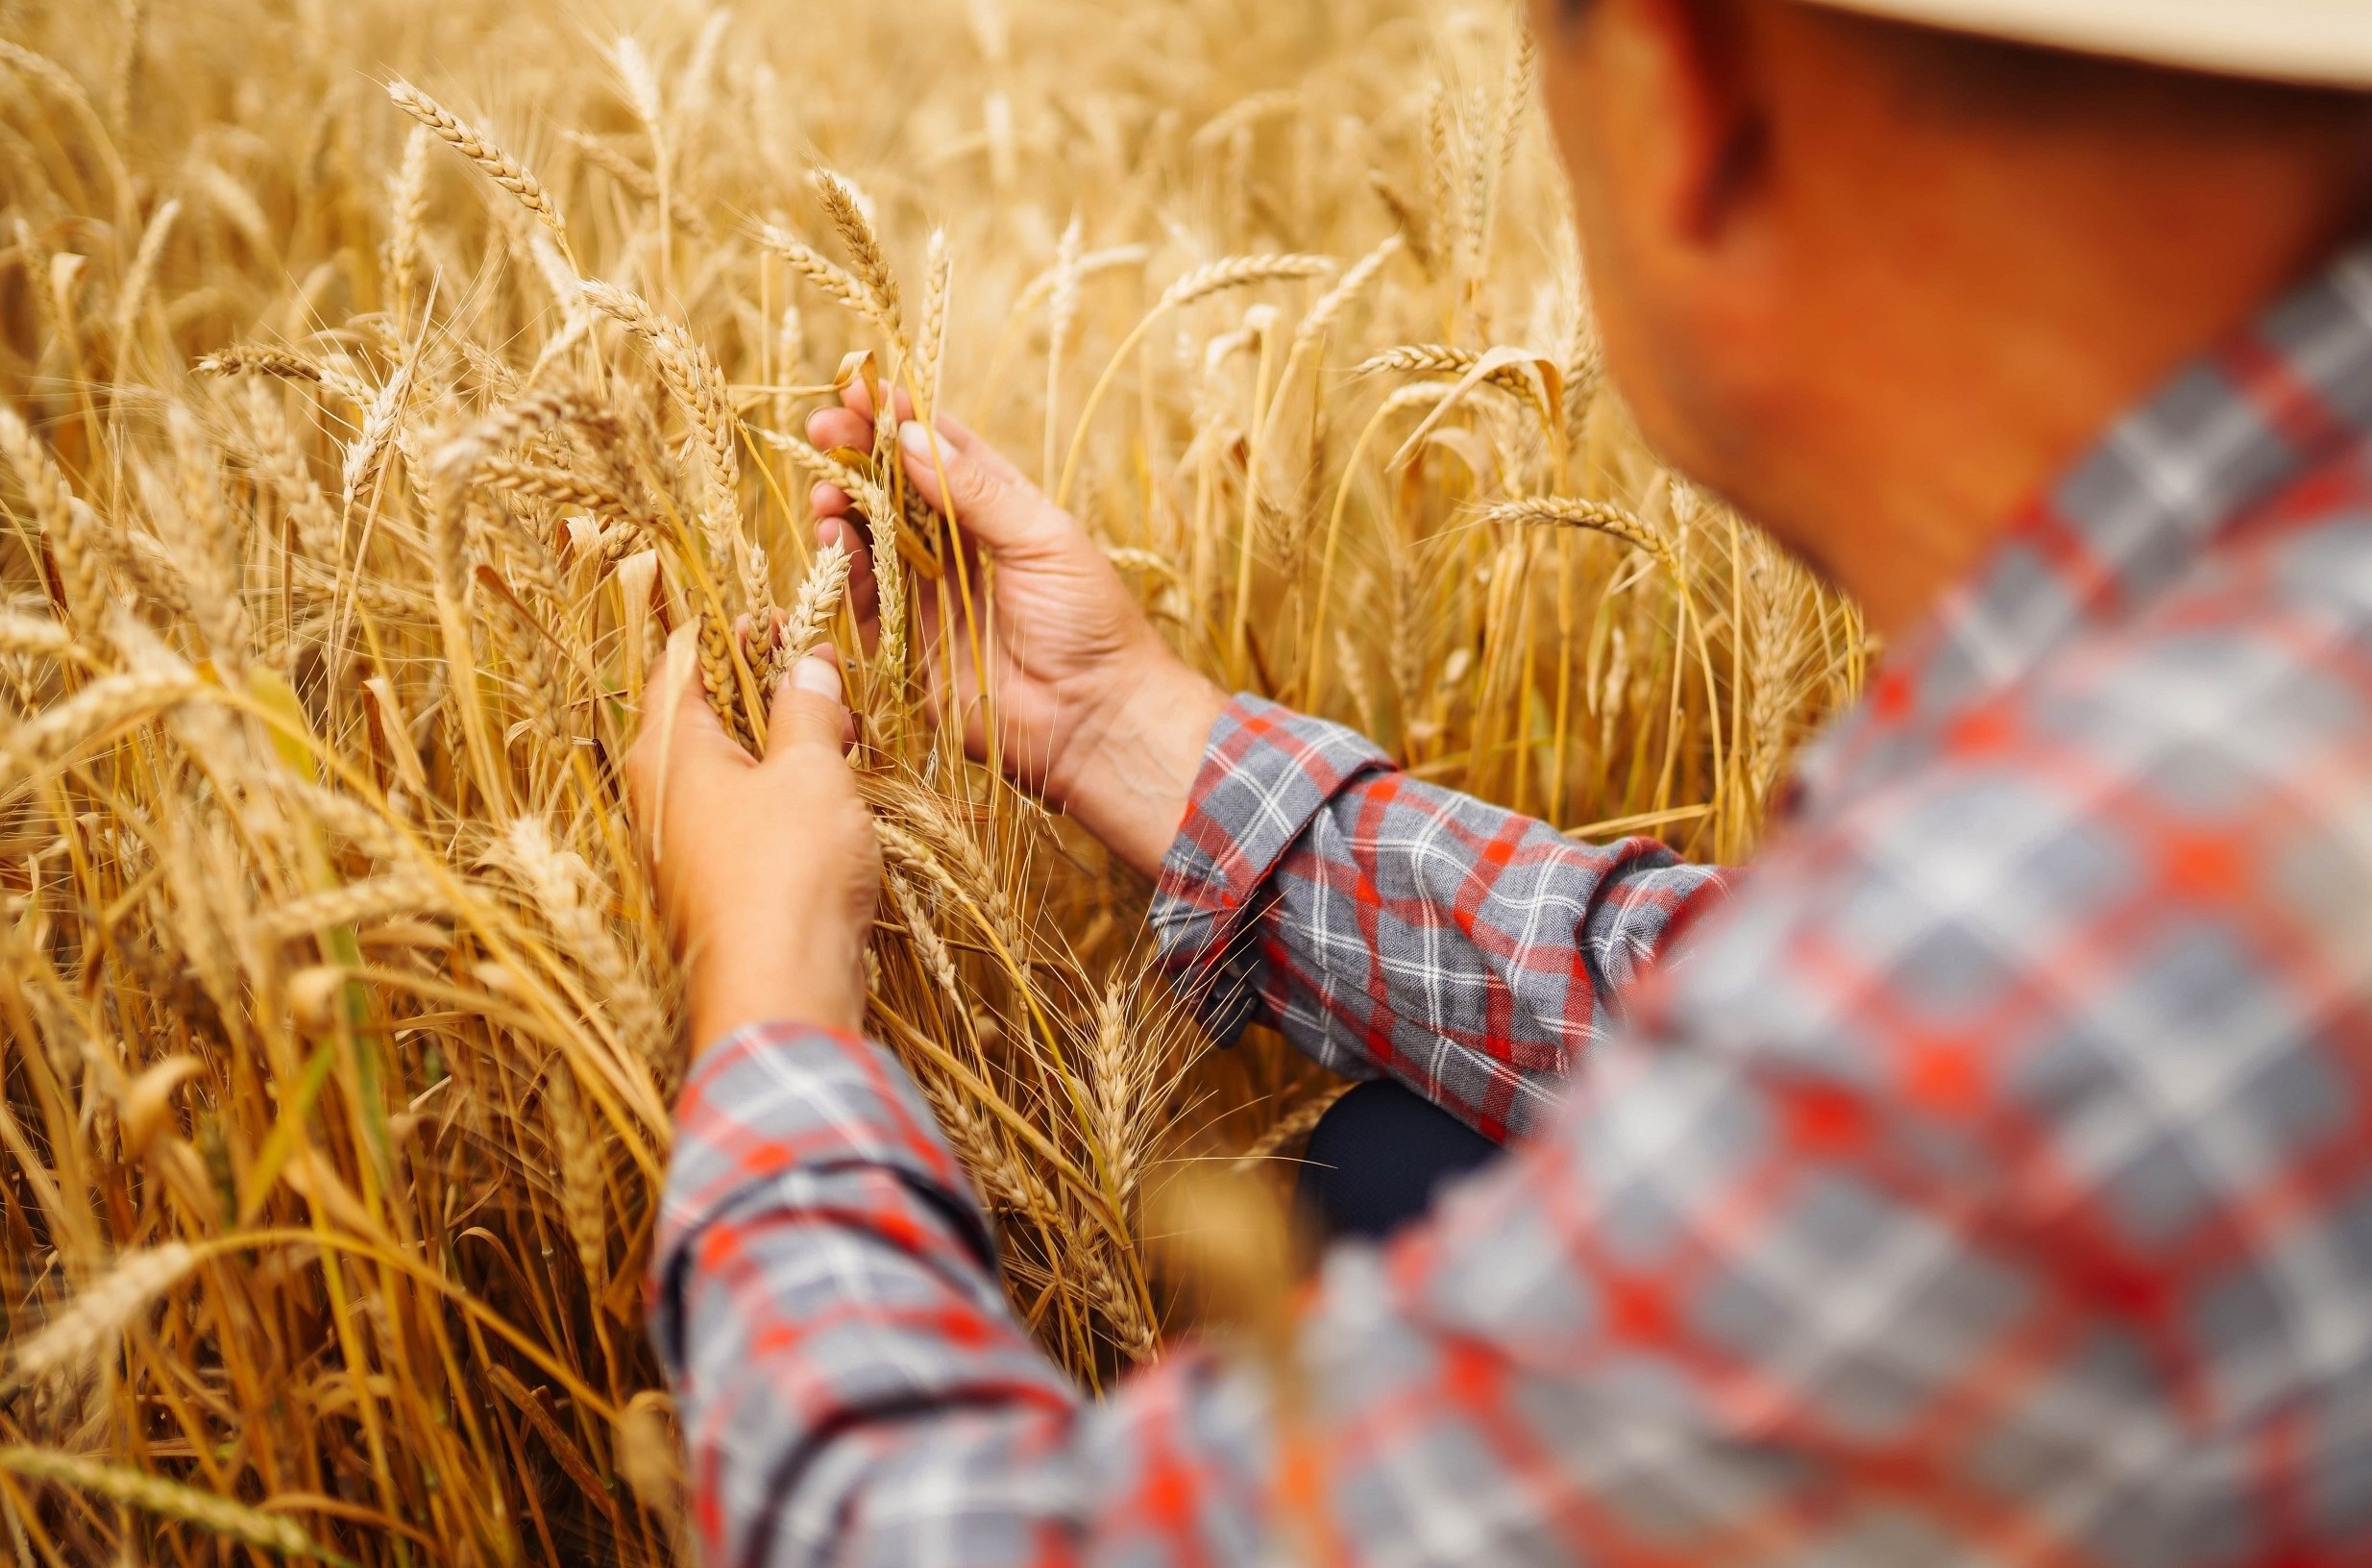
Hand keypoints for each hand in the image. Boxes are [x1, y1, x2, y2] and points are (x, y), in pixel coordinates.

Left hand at [625, 640, 879, 1048]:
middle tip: (824, 674)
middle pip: (706, 714)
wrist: (781, 993)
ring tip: (842, 733)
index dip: (728, 632)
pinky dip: (786, 792)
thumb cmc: (786, 871)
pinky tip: (834, 795)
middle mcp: (662, 794)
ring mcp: (688, 844)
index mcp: (666, 751)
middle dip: (767, 687)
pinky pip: (747, 815)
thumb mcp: (809, 769)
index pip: (678, 663)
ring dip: (784, 743)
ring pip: (732, 768)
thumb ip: (808, 708)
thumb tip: (809, 663)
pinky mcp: (721, 885)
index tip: (779, 619)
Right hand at [806, 385, 1225, 878]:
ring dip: (844, 507)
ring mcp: (932, 594)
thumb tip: (915, 436)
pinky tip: (833, 539)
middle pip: (897, 488)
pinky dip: (844, 567)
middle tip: (822, 428)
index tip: (862, 390)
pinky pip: (863, 598)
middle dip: (858, 455)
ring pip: (873, 537)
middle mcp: (962, 547)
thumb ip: (977, 492)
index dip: (902, 418)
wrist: (1095, 720)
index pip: (944, 450)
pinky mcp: (909, 644)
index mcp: (1003, 510)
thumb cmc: (1088, 623)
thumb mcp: (1043, 540)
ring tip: (827, 490)